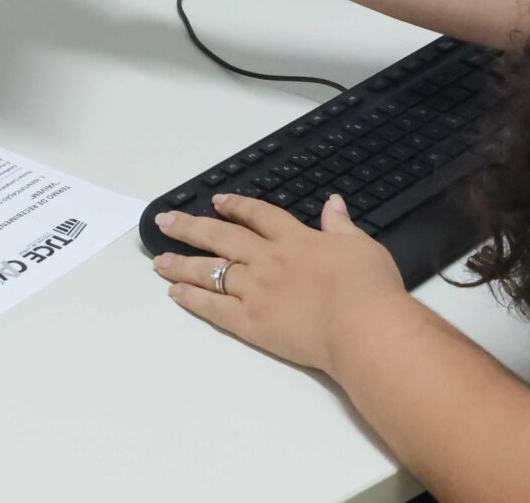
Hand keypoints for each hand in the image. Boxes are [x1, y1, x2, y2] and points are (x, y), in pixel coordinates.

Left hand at [149, 194, 412, 374]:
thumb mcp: (361, 246)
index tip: (217, 201)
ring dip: (182, 263)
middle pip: (221, 237)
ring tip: (159, 261)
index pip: (258, 216)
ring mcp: (255, 291)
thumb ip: (341, 226)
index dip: (235, 206)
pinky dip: (193, 299)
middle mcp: (268, 260)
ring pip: (210, 271)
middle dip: (190, 227)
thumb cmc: (369, 288)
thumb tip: (333, 203)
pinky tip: (175, 293)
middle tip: (166, 220)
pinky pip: (214, 308)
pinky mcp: (251, 323)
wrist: (362, 327)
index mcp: (295, 240)